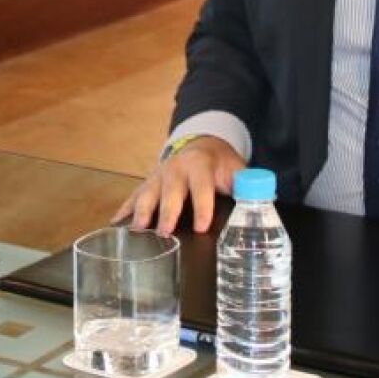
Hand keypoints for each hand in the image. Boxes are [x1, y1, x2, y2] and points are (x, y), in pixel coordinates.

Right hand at [115, 136, 245, 234]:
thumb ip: (247, 184)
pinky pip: (134, 196)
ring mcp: (159, 175)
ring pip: (147, 193)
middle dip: (167, 212)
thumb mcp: (237, 168)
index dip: (202, 206)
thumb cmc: (222, 164)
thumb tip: (262, 200)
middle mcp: (176, 169)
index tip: (200, 226)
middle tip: (164, 233)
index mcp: (200, 164)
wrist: (202, 144)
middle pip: (170, 191)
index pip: (201, 186)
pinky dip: (124, 209)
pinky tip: (116, 224)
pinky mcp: (148, 183)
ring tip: (137, 231)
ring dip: (142, 212)